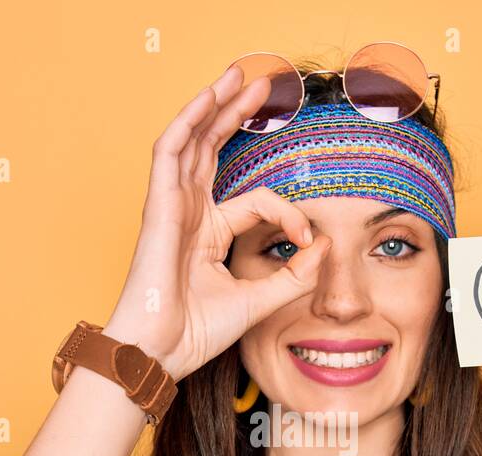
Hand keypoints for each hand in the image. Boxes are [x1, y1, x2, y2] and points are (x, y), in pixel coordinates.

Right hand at [103, 65, 332, 380]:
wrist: (158, 353)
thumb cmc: (194, 334)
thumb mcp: (258, 302)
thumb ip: (292, 277)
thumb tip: (323, 246)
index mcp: (208, 234)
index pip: (255, 202)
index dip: (287, 212)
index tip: (308, 239)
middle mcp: (188, 215)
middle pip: (211, 151)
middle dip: (235, 116)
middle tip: (262, 88)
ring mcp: (171, 208)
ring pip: (191, 141)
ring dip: (213, 105)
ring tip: (237, 75)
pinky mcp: (158, 207)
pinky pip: (169, 152)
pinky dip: (188, 123)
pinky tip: (208, 98)